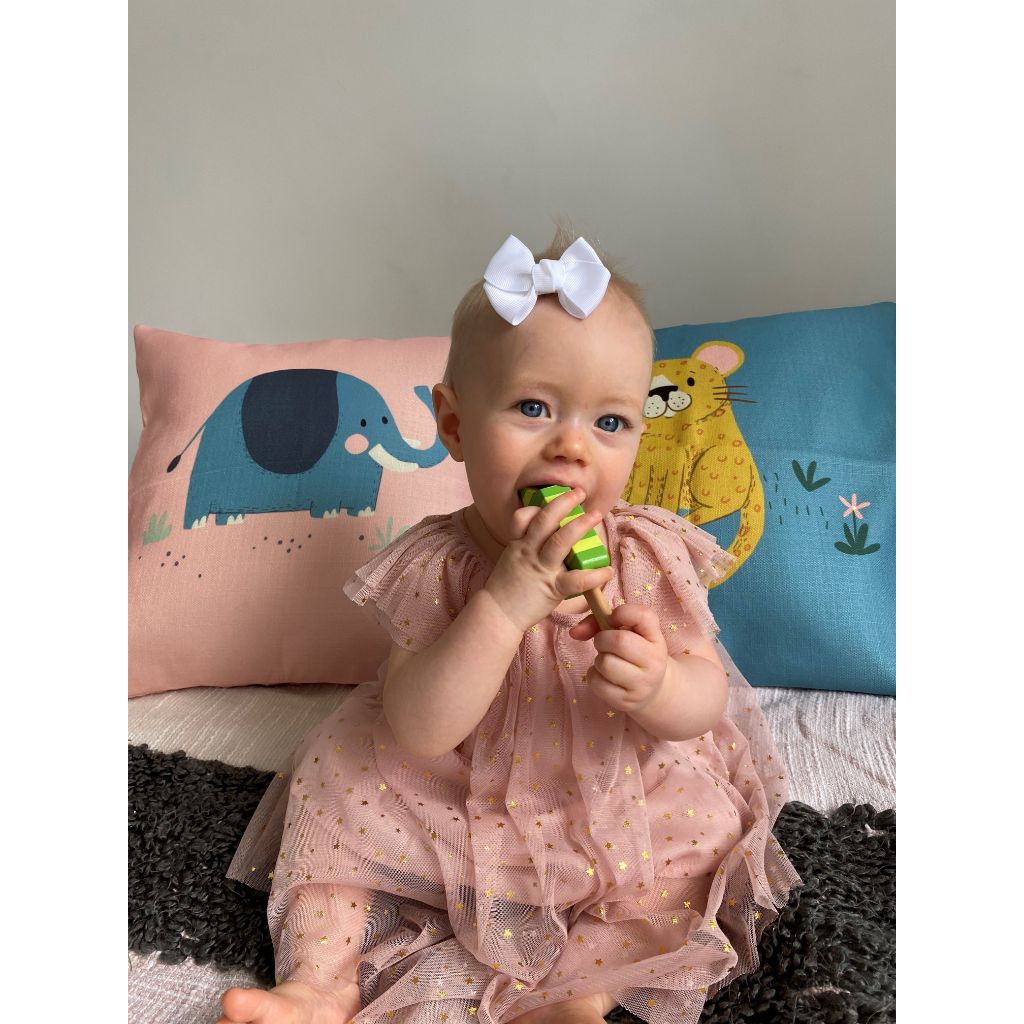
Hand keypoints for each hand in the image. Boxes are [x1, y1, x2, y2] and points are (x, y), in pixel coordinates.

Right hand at [483, 487, 614, 634]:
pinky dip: (594, 575)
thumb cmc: (506, 589)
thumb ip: (526, 547)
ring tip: (595, 515)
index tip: (550, 501)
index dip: (536, 507)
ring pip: (559, 542)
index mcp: (518, 545)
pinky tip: (607, 571)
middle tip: (578, 493)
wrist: (497, 614)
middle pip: (543, 521)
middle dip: (562, 503)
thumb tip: (548, 537)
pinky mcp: (551, 588)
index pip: (522, 517)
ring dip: (579, 526)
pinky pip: (575, 579)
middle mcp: (528, 552)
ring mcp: (540, 569)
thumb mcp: (511, 560)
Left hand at [569, 603, 668, 713]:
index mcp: (656, 638)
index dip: (622, 613)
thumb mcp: (627, 633)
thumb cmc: (633, 654)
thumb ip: (599, 621)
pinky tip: (605, 677)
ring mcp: (642, 684)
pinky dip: (594, 676)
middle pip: (619, 641)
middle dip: (602, 639)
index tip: (612, 619)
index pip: (644, 616)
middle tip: (604, 643)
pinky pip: (597, 682)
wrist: (652, 691)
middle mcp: (655, 661)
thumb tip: (575, 632)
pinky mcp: (626, 701)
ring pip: (606, 663)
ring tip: (608, 661)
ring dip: (599, 659)